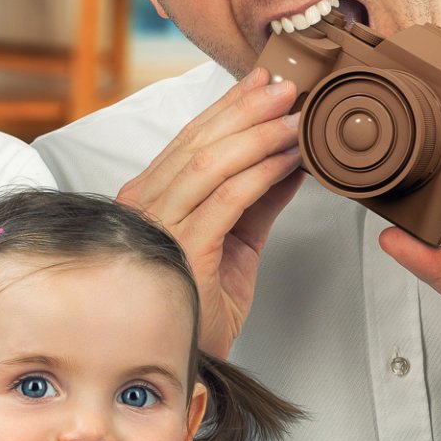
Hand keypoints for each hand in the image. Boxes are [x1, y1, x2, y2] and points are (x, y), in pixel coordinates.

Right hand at [117, 69, 303, 357]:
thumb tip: (290, 158)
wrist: (194, 359)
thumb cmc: (204, 303)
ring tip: (295, 118)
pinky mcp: (184, 249)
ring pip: (212, 162)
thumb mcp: (237, 238)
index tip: (262, 80)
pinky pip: (228, 198)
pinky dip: (262, 172)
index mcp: (149, 197)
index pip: (190, 137)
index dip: (229, 105)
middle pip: (199, 140)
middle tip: (287, 88)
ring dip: (260, 134)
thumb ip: (258, 197)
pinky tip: (288, 159)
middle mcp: (146, 205)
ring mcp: (160, 225)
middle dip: (248, 109)